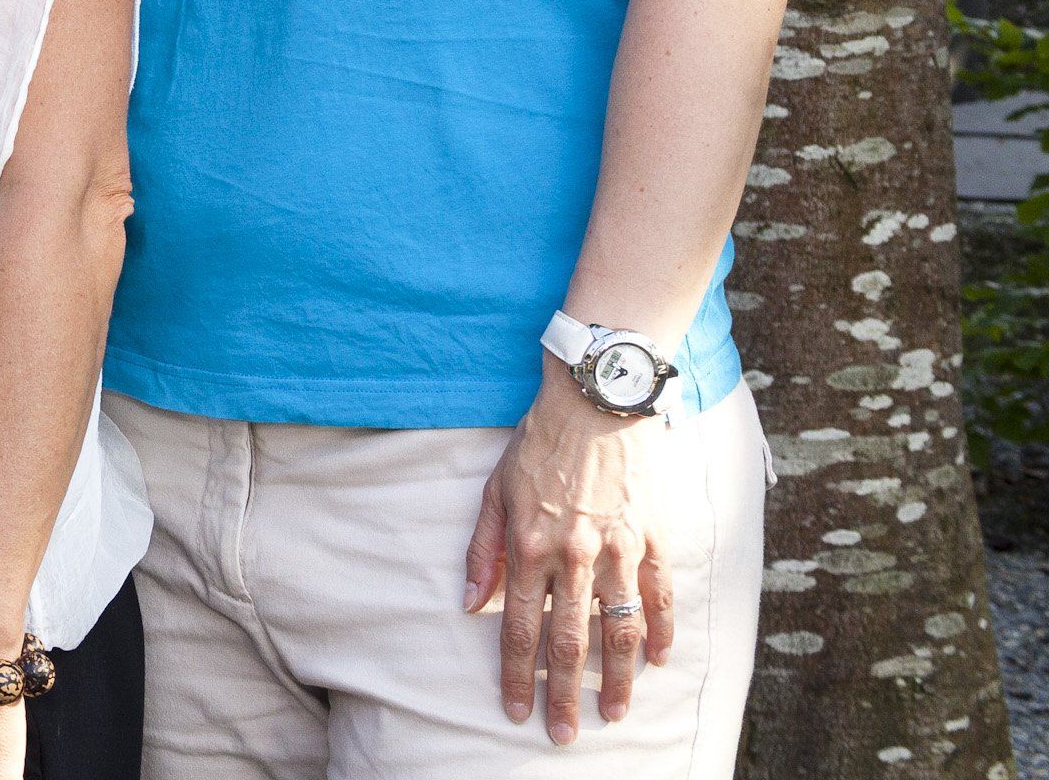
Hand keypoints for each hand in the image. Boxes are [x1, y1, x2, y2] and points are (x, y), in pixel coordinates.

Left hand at [465, 367, 673, 742]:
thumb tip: (470, 602)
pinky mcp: (653, 537)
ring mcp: (619, 549)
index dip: (516, 673)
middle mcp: (575, 555)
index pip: (519, 627)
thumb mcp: (495, 490)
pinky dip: (663, 632)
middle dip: (565, 694)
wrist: (595, 400)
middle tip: (565, 734)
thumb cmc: (538, 444)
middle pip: (570, 641)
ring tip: (614, 712)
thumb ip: (484, 549)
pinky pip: (661, 597)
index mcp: (530, 546)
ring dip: (617, 679)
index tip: (515, 709)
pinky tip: (659, 661)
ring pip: (621, 631)